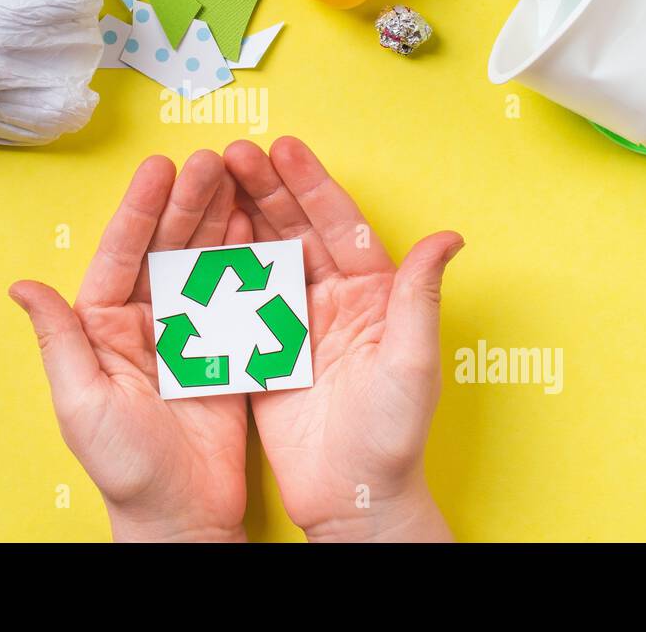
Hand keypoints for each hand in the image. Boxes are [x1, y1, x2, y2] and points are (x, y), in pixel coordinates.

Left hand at [11, 151, 254, 541]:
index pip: (121, 255)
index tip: (160, 169)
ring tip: (238, 175)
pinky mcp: (225, 347)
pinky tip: (258, 225)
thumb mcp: (82, 403)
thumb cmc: (125, 469)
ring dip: (218, 218)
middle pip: (166, 247)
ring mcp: (188, 331)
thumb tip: (22, 285)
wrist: (185, 515)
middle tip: (212, 160)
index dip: (141, 210)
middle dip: (188, 201)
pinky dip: (248, 258)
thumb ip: (59, 340)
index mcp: (102, 328)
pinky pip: (235, 293)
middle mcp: (143, 321)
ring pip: (202, 260)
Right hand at [224, 137, 462, 541]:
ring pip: (264, 254)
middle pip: (296, 228)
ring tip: (209, 180)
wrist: (353, 497)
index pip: (340, 224)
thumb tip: (449, 237)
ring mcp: (295, 321)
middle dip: (265, 188)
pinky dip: (218, 266)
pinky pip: (239, 298)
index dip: (312, 185)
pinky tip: (196, 237)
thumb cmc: (394, 435)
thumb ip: (419, 297)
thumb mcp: (412, 362)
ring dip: (239, 216)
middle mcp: (333, 298)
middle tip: (233, 153)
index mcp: (373, 293)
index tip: (284, 149)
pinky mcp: (263, 348)